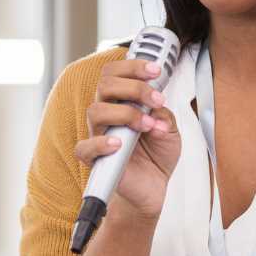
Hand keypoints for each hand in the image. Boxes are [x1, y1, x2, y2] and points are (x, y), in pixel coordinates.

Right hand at [74, 57, 181, 219]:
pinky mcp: (95, 160)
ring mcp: (100, 135)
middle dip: (134, 87)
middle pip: (105, 85)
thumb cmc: (156, 156)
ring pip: (96, 111)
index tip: (156, 71)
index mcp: (122, 102)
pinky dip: (101, 143)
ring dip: (126, 113)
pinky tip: (120, 143)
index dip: (133, 66)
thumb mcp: (170, 130)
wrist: (153, 188)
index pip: (116, 73)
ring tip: (147, 125)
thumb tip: (155, 107)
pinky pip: (84, 148)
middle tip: (156, 99)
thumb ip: (163, 113)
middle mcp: (108, 115)